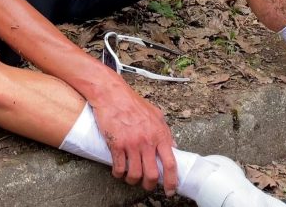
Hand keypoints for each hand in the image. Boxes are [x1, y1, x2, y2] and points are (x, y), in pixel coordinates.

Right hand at [89, 80, 178, 195]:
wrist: (112, 95)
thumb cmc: (132, 103)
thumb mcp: (156, 114)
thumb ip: (165, 131)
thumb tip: (173, 146)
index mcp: (159, 134)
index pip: (170, 163)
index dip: (172, 180)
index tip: (170, 190)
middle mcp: (147, 141)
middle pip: (152, 174)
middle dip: (150, 185)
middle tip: (147, 185)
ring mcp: (132, 144)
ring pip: (135, 174)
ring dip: (133, 180)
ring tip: (131, 178)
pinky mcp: (116, 145)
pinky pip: (119, 168)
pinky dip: (118, 174)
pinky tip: (118, 171)